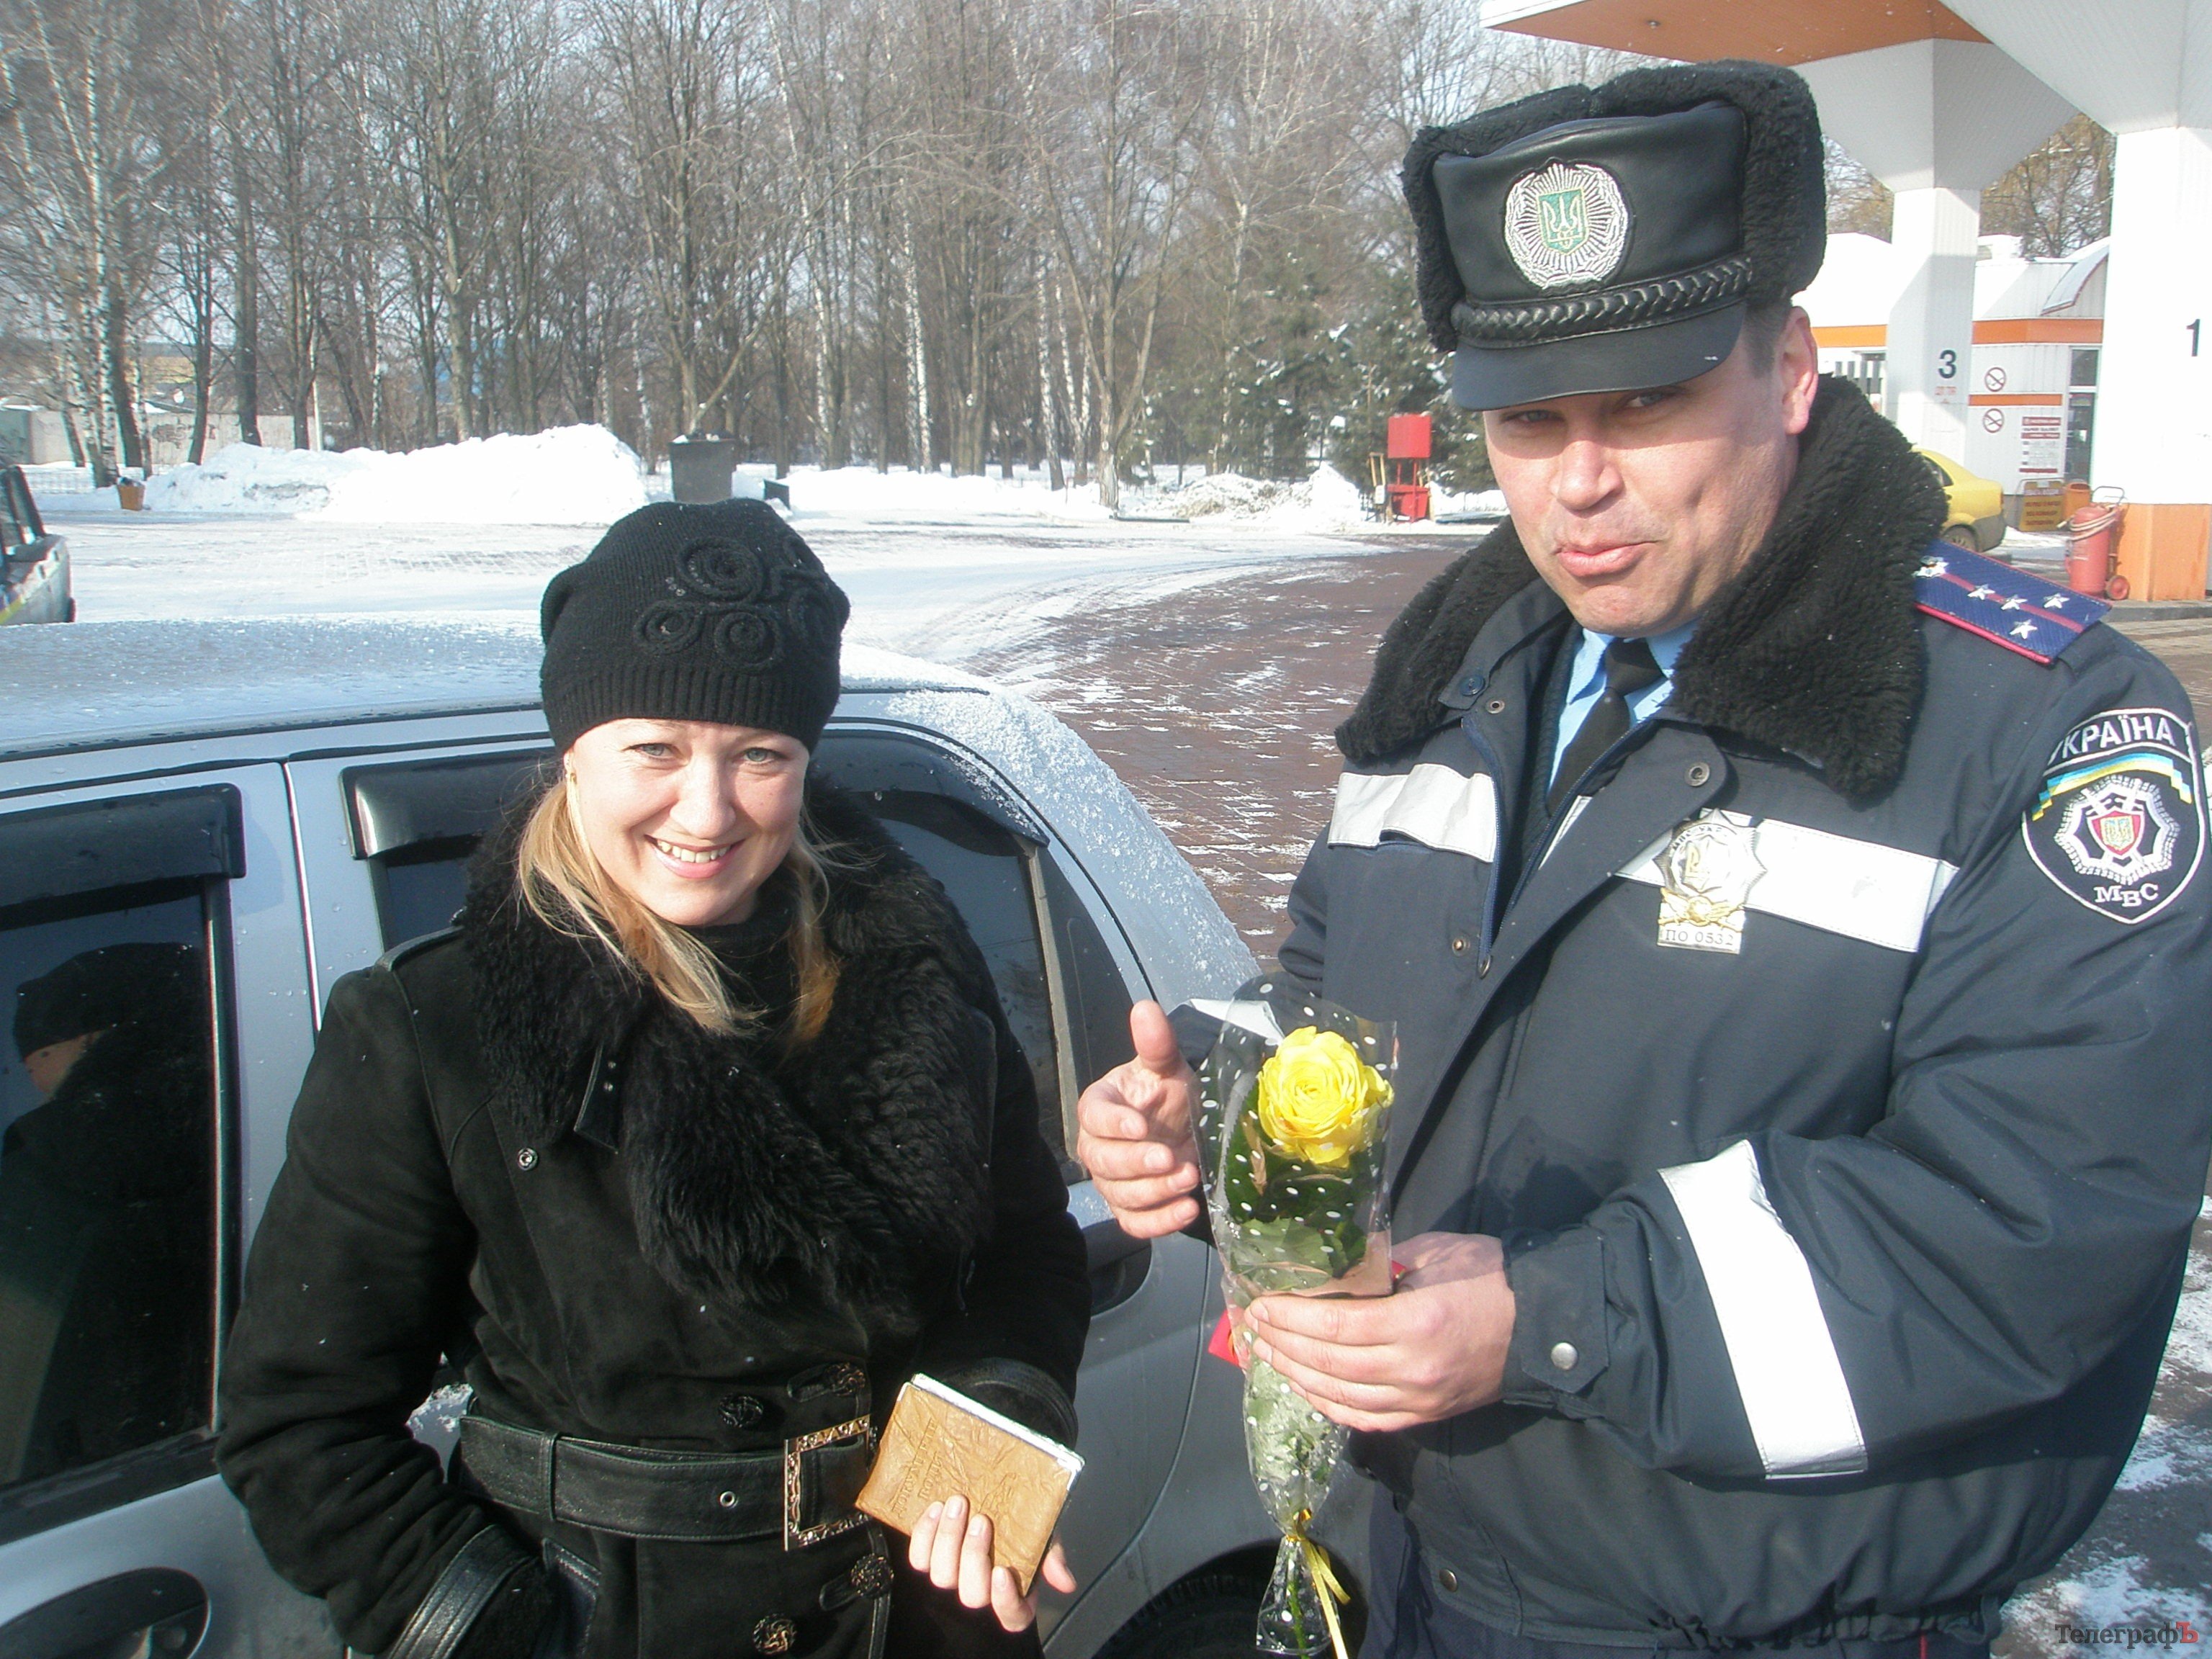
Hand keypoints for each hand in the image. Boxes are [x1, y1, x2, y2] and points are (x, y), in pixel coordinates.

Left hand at [906, 1492, 1077, 1631]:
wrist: (985, 1503)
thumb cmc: (1017, 1527)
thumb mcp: (1041, 1536)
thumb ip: (1050, 1556)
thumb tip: (1065, 1581)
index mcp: (1012, 1596)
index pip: (1010, 1615)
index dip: (1004, 1598)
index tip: (1002, 1571)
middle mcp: (979, 1593)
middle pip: (972, 1594)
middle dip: (973, 1556)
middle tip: (980, 1521)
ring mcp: (950, 1580)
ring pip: (942, 1576)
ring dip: (948, 1538)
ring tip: (958, 1505)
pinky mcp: (926, 1562)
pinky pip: (918, 1559)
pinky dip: (925, 1533)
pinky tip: (937, 1509)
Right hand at [1074, 1001, 1201, 1237]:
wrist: (1185, 1127)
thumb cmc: (1169, 1095)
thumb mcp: (1168, 1067)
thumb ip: (1156, 1044)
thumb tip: (1145, 1008)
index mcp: (1101, 1106)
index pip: (1093, 1115)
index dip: (1112, 1122)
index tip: (1138, 1124)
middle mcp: (1099, 1146)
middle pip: (1103, 1161)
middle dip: (1136, 1162)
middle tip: (1170, 1158)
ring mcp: (1113, 1181)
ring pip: (1120, 1195)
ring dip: (1154, 1192)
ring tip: (1189, 1179)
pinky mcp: (1131, 1208)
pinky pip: (1136, 1223)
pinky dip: (1160, 1222)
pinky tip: (1187, 1210)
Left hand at [1244, 1231, 1515, 1431]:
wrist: (1543, 1328)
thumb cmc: (1492, 1277)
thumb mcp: (1436, 1252)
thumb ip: (1384, 1261)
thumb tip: (1338, 1267)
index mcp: (1415, 1321)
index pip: (1336, 1326)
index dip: (1291, 1318)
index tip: (1262, 1305)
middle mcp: (1413, 1368)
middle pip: (1330, 1363)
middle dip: (1284, 1345)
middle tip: (1254, 1328)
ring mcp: (1419, 1398)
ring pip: (1342, 1397)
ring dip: (1299, 1376)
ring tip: (1270, 1355)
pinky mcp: (1426, 1415)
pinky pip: (1366, 1419)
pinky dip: (1330, 1406)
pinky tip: (1307, 1387)